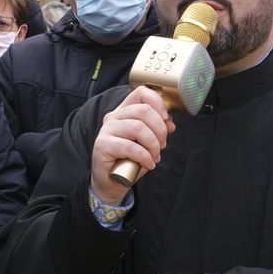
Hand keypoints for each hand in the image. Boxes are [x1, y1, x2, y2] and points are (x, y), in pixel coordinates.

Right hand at [90, 86, 173, 203]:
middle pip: (143, 110)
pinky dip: (144, 156)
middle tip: (162, 145)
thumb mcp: (148, 142)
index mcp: (124, 111)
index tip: (166, 120)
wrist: (111, 180)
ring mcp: (107, 130)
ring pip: (138, 127)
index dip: (158, 103)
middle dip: (160, 129)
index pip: (141, 93)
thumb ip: (157, 129)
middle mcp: (114, 116)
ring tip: (155, 156)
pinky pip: (129, 147)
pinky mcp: (102, 145)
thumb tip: (170, 123)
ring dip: (153, 144)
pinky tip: (149, 164)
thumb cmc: (130, 159)